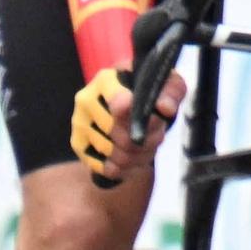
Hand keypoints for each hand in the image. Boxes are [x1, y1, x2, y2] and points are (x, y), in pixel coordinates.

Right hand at [69, 61, 185, 183]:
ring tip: (147, 146)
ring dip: (139, 155)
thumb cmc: (148, 93)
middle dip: (146, 140)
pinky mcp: (78, 144)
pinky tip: (133, 159)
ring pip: (114, 153)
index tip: (157, 120)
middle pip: (119, 134)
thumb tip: (165, 108)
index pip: (119, 102)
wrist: (128, 105)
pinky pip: (105, 167)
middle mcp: (86, 99)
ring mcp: (79, 122)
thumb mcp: (167, 85)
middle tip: (158, 136)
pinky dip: (125, 169)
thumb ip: (171, 92)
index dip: (139, 116)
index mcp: (106, 80)